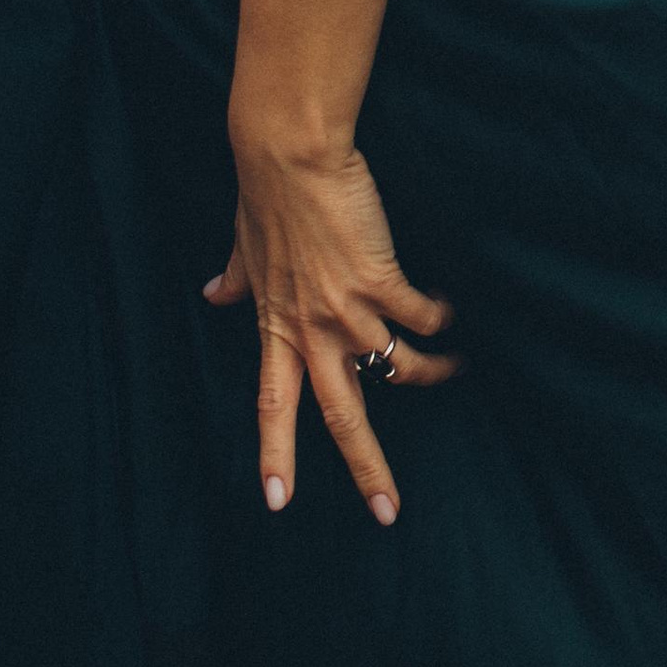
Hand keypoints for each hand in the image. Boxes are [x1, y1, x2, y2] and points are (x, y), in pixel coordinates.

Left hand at [205, 133, 458, 523]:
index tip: (277, 503)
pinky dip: (441, 318)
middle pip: (342, 416)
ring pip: (397, 367)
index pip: (272, 407)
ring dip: (430, 374)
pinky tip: (452, 313)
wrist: (289, 155)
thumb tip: (212, 294)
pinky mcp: (380, 278)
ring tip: (454, 369)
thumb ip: (235, 279)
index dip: (275, 456)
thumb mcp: (243, 246)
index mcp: (275, 327)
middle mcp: (311, 330)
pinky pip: (422, 315)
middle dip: (367, 468)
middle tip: (387, 512)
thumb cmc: (265, 194)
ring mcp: (347, 309)